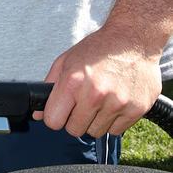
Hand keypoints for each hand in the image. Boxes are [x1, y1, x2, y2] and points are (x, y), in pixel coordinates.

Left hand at [34, 26, 161, 136]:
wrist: (133, 40)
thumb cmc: (98, 49)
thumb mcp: (67, 60)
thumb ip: (49, 86)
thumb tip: (38, 113)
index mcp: (73, 81)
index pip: (53, 120)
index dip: (54, 116)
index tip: (60, 110)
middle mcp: (94, 94)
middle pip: (74, 130)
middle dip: (75, 118)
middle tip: (82, 101)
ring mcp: (116, 104)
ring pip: (95, 132)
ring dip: (94, 119)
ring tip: (100, 98)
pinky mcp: (135, 110)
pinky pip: (115, 131)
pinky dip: (112, 120)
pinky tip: (114, 101)